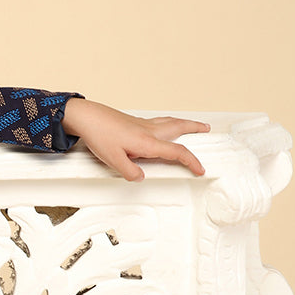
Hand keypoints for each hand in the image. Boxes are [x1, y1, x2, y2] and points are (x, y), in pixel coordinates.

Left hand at [62, 98, 209, 180]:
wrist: (87, 116)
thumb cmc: (99, 135)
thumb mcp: (113, 160)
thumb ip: (129, 171)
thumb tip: (141, 177)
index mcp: (147, 142)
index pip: (176, 152)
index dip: (191, 162)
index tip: (200, 170)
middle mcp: (148, 130)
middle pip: (178, 128)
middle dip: (194, 129)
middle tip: (207, 129)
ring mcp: (143, 124)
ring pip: (169, 122)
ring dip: (184, 123)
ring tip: (193, 125)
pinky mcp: (135, 121)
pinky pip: (159, 121)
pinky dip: (170, 122)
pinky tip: (165, 126)